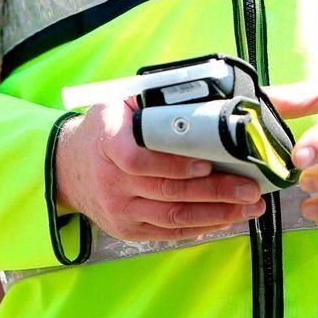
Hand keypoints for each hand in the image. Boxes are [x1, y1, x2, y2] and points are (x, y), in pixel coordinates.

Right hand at [55, 99, 265, 240]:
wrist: (67, 165)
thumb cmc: (105, 128)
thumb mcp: (119, 101)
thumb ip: (155, 96)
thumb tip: (210, 84)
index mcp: (109, 143)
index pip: (138, 160)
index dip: (174, 164)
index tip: (207, 163)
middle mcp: (112, 181)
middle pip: (167, 192)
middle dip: (215, 192)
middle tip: (250, 189)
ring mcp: (120, 210)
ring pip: (172, 217)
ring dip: (216, 214)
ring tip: (249, 207)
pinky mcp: (128, 229)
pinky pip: (168, 232)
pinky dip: (200, 227)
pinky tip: (226, 218)